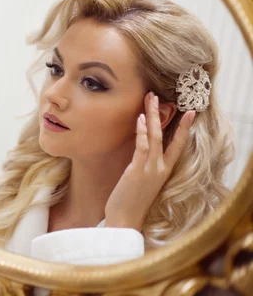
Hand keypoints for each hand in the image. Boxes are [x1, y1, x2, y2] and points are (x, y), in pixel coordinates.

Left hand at [105, 92, 195, 230]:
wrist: (125, 220)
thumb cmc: (129, 202)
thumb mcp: (140, 181)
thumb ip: (143, 166)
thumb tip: (139, 152)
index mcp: (164, 170)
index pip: (177, 145)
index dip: (183, 128)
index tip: (190, 113)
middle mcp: (161, 168)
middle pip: (165, 135)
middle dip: (162, 113)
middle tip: (156, 95)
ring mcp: (151, 169)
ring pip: (154, 136)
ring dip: (151, 116)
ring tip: (149, 98)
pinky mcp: (138, 170)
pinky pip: (142, 147)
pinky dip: (142, 132)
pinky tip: (139, 118)